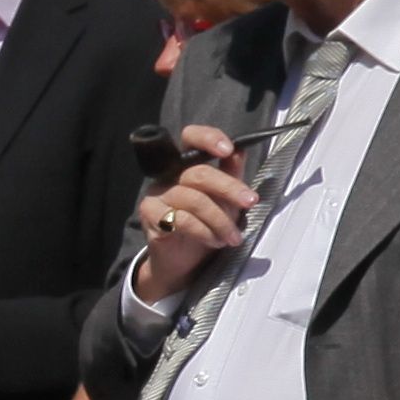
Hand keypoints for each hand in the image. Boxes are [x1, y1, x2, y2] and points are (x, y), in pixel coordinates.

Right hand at [129, 127, 254, 304]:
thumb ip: (231, 173)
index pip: (190, 138)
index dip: (208, 138)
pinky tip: (214, 241)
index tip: (227, 150)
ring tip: (233, 236)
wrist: (184, 261)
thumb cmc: (204, 225)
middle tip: (250, 202)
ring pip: (193, 199)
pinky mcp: (149, 215)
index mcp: (185, 165)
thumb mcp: (225, 198)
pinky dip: (204, 231)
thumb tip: (240, 151)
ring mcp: (156, 194)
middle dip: (229, 188)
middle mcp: (168, 176)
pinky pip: (180, 220)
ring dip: (220, 220)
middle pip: (198, 173)